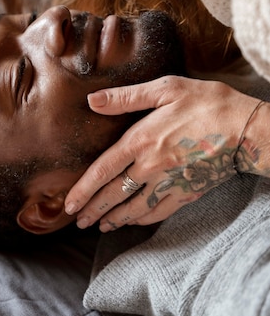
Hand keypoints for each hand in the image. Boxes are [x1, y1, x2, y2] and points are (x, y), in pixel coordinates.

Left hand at [64, 76, 262, 231]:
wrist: (246, 128)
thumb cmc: (206, 102)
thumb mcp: (165, 89)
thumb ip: (126, 98)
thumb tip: (92, 101)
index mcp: (141, 140)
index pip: (102, 170)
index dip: (83, 190)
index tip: (68, 204)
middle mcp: (151, 166)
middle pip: (114, 194)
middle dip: (93, 210)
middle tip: (77, 221)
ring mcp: (169, 183)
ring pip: (133, 208)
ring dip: (113, 219)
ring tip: (98, 226)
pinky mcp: (187, 193)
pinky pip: (157, 212)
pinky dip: (140, 220)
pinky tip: (131, 222)